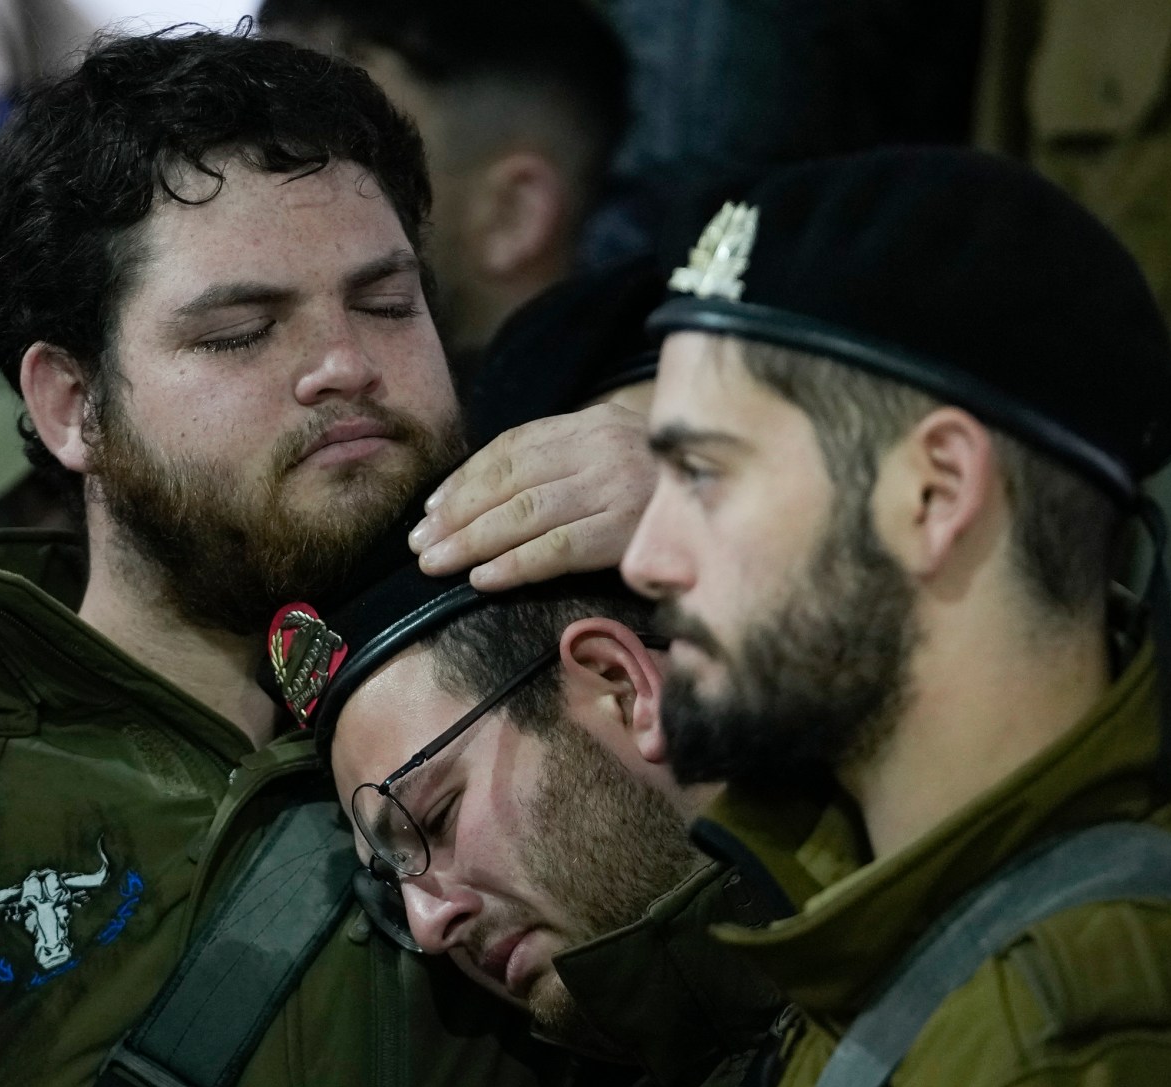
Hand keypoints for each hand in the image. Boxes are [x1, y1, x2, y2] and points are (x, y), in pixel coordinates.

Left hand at [408, 401, 656, 591]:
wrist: (750, 492)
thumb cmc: (665, 485)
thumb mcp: (615, 453)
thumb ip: (564, 464)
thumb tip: (487, 498)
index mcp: (593, 423)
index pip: (512, 448)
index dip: (465, 480)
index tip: (430, 510)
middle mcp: (603, 448)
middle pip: (511, 481)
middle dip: (458, 516)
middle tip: (420, 546)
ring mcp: (618, 487)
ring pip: (527, 513)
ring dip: (473, 542)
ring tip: (437, 564)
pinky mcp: (631, 530)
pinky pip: (560, 549)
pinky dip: (517, 564)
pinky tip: (485, 579)